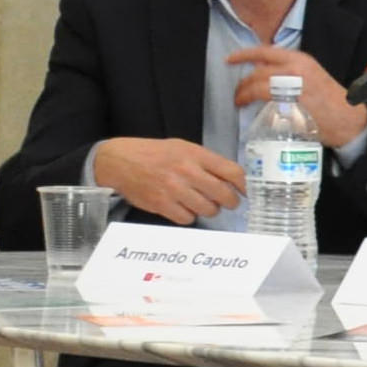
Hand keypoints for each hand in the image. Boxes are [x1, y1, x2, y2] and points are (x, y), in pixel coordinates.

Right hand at [91, 138, 244, 226]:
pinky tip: (184, 208)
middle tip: (227, 202)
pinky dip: (189, 216)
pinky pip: (188, 218)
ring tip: (202, 203)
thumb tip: (234, 179)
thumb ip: (208, 162)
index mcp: (195, 155)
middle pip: (224, 195)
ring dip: (209, 209)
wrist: (119, 161)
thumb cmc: (155, 154)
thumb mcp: (184, 148)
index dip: (244, 186)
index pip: (233, 172)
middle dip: (230, 202)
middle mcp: (187, 172)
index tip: (246, 192)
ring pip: (208, 210)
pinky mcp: (161, 204)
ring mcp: (174, 189)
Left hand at [226, 45, 366, 148]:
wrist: (349, 119)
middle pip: (257, 72)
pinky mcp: (290, 104)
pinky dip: (253, 103)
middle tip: (237, 92)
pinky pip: (263, 101)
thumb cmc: (331, 101)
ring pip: (257, 86)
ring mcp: (292, 87)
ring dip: (244, 94)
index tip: (229, 59)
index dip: (243, 55)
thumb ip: (290, 72)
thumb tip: (264, 74)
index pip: (265, 52)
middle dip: (243, 82)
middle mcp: (296, 69)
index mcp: (300, 60)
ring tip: (240, 101)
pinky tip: (249, 108)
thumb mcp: (312, 76)